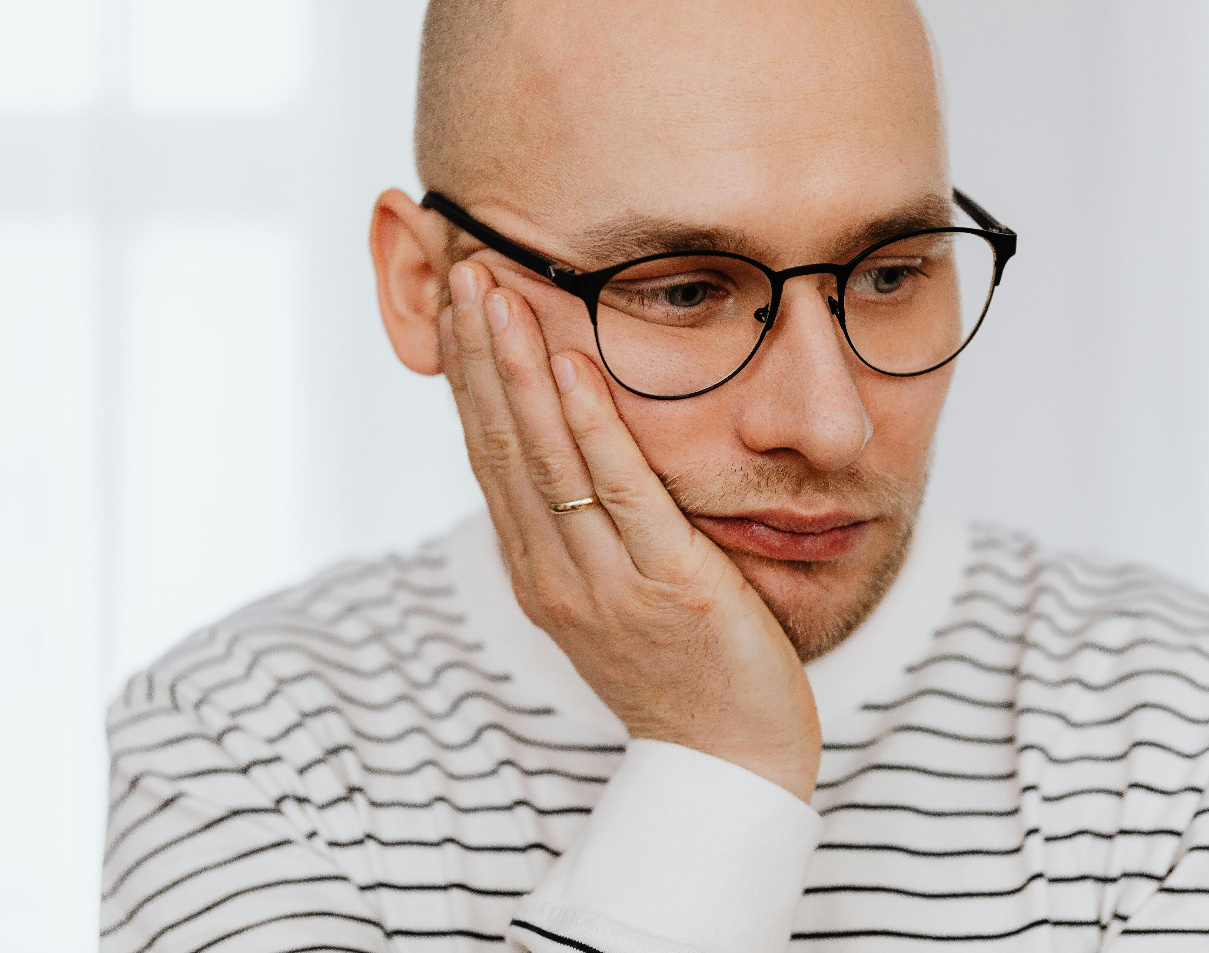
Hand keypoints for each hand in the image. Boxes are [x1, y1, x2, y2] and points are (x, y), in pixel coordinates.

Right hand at [438, 258, 821, 802]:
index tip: (461, 308)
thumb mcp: (615, 599)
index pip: (490, 458)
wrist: (728, 764)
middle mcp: (553, 575)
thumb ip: (589, 532)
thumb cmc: (684, 673)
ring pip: (543, 458)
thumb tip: (577, 461)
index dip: (471, 379)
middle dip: (480, 354)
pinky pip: (617, 490)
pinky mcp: (665, 582)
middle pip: (501, 445)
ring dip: (515, 369)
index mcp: (540, 573)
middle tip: (463, 269)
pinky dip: (589, 422)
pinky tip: (570, 363)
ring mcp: (601, 581)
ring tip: (498, 291)